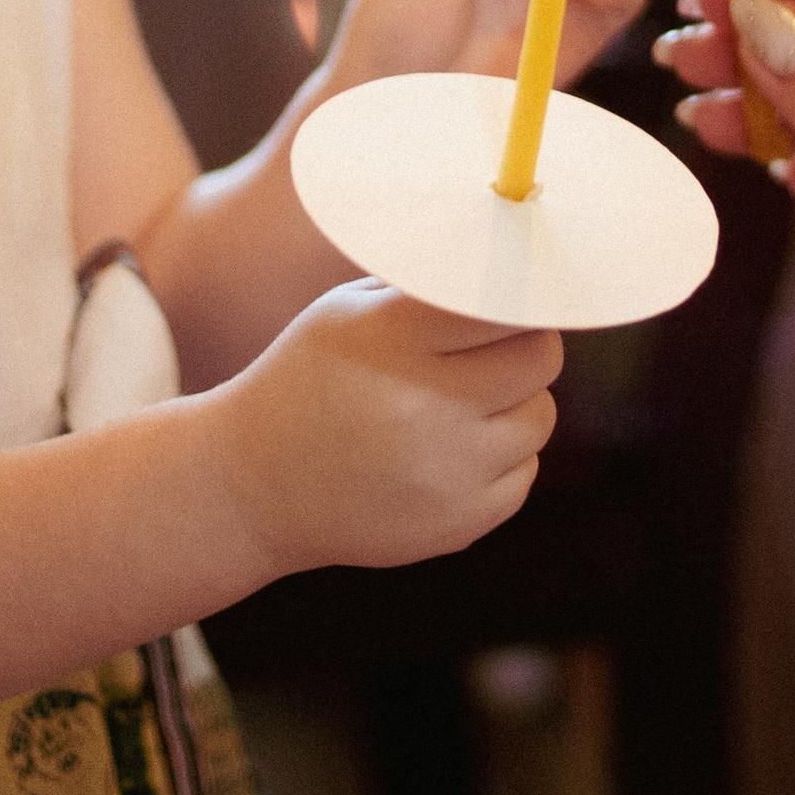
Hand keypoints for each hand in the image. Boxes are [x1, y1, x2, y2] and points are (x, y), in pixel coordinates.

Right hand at [214, 279, 561, 574]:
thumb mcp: (349, 311)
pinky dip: (500, 458)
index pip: (505, 304)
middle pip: (540, 357)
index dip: (518, 295)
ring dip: (515, 402)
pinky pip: (524, 473)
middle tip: (495, 344)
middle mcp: (425, 408)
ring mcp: (445, 474)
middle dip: (526, 343)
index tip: (518, 292)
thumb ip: (430, 288)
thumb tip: (514, 269)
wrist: (254, 485)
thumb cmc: (311, 377)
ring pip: (539, 416)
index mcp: (394, 339)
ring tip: (464, 399)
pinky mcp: (457, 525)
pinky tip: (451, 449)